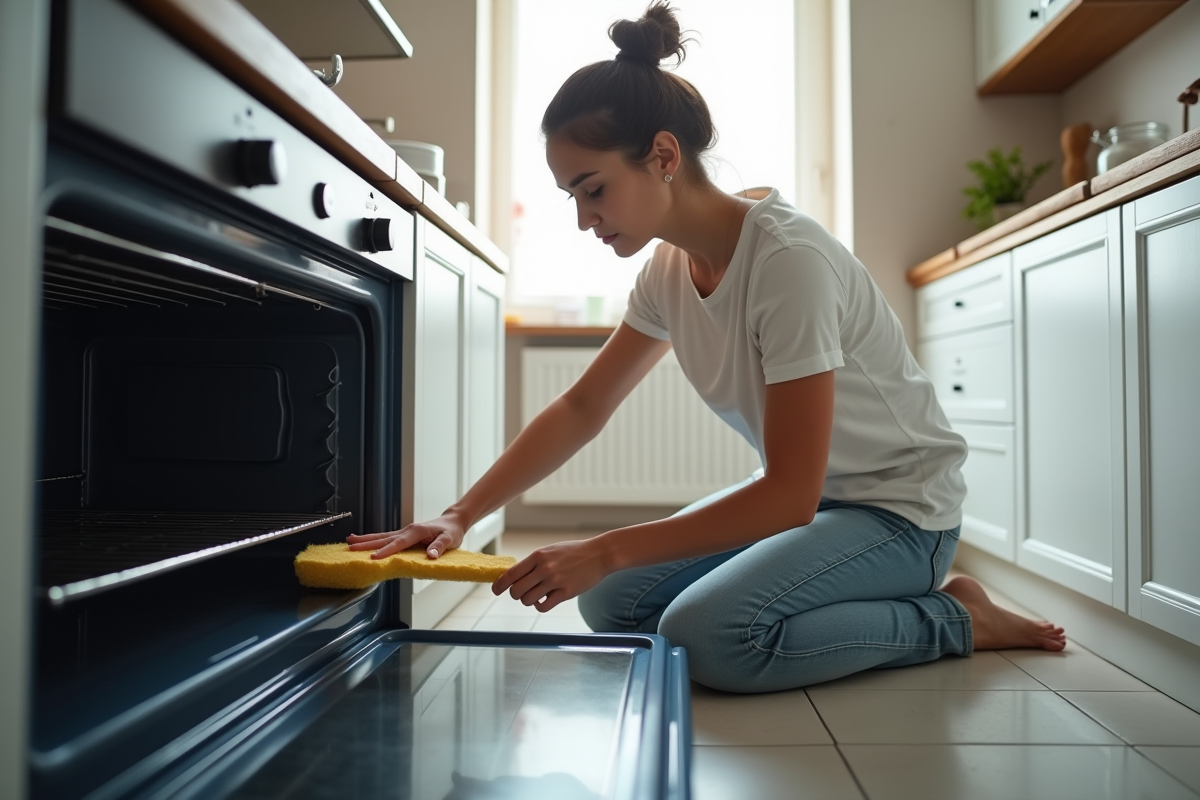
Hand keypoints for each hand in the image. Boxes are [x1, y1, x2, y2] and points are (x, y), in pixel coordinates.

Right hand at [346, 513, 466, 559]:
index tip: (373, 558)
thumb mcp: (450, 539)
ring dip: (366, 539)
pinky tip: (363, 541)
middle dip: (367, 543)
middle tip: (350, 547)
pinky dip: (374, 540)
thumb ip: (440, 547)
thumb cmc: (452, 531)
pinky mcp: (404, 535)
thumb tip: (431, 555)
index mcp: (417, 531)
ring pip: (382, 536)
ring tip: (349, 541)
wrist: (453, 521)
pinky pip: (386, 538)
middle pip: (384, 538)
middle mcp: (408, 530)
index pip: (399, 543)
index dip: (386, 551)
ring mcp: (405, 532)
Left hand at [492, 538, 611, 612]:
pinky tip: (547, 599)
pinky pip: (543, 607)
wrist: (599, 554)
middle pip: (516, 591)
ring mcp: (555, 581)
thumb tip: (513, 577)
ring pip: (528, 600)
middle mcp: (544, 568)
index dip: (499, 585)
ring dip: (529, 600)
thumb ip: (533, 563)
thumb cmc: (573, 552)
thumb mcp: (550, 551)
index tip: (496, 590)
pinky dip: (541, 606)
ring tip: (538, 594)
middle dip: (516, 594)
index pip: (510, 574)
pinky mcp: (566, 593)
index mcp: (538, 556)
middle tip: (522, 593)